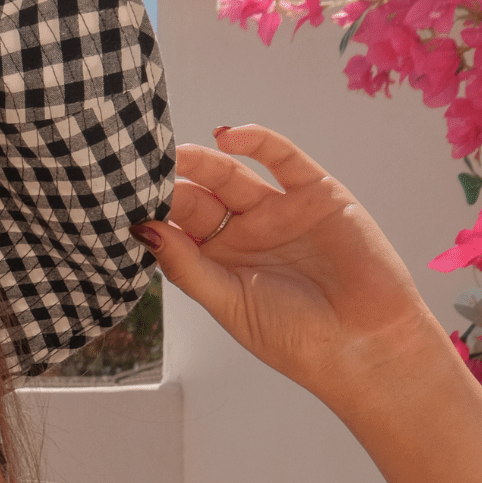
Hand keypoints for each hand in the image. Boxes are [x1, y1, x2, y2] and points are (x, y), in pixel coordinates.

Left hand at [144, 124, 446, 409]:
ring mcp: (279, 211)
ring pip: (232, 175)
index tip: (118, 201)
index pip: (176, 229)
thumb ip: (186, 266)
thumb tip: (143, 230)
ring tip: (173, 153)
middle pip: (198, 199)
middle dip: (170, 185)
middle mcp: (245, 233)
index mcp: (218, 262)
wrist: (363, 345)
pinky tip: (226, 137)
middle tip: (140, 171)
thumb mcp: (227, 302)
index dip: (152, 214)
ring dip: (201, 160)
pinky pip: (283, 159)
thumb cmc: (294, 337)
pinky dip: (257, 141)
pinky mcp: (316, 193)